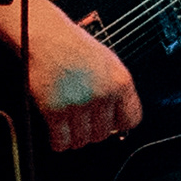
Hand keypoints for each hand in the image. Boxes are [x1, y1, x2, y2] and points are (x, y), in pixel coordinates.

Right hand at [19, 0, 143, 151]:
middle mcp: (103, 94)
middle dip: (93, 130)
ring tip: (69, 124)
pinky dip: (59, 142)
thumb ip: (117, 90)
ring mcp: (79, 103)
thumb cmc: (76, 48)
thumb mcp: (110, 63)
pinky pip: (61, 141)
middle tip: (83, 120)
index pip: (132, 120)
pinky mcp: (55, 110)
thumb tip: (120, 120)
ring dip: (75, 137)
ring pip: (82, 141)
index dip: (119, 124)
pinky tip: (57, 132)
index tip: (111, 123)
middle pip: (104, 134)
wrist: (48, 38)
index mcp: (121, 81)